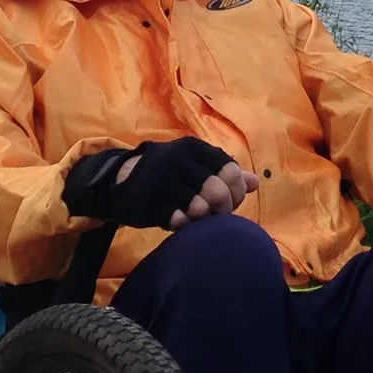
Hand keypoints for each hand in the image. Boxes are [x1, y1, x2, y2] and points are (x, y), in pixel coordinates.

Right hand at [138, 154, 259, 227]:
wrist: (117, 181)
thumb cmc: (166, 178)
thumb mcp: (194, 170)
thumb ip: (224, 175)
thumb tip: (255, 183)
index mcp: (193, 148)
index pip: (230, 171)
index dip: (236, 192)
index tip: (229, 203)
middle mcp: (177, 158)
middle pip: (217, 191)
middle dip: (221, 210)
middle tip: (214, 216)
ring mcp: (159, 178)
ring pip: (198, 207)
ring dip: (202, 220)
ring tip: (198, 220)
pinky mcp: (144, 199)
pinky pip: (174, 218)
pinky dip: (183, 225)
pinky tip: (181, 223)